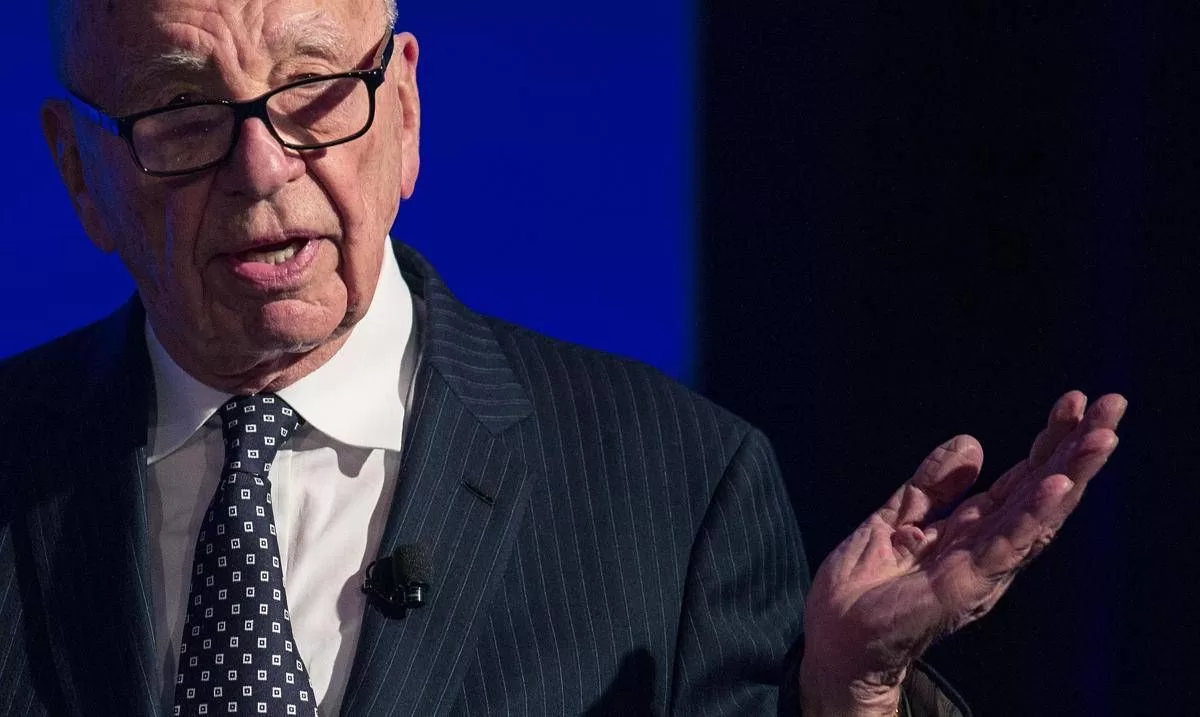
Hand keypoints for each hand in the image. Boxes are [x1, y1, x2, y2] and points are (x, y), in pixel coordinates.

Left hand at [798, 391, 1125, 716]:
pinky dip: (1034, 516)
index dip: (1049, 441)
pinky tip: (1057, 487)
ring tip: (1102, 437)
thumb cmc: (863, 585)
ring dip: (1072, 475)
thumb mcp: (898, 517)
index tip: (1074, 401)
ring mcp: (982, 567)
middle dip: (1077, 448)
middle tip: (1113, 404)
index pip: (1023, 479)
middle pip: (1043, 491)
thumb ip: (933, 485)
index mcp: (973, 529)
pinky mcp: (966, 586)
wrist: (833, 634)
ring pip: (1038, 514)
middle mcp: (989, 547)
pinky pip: (1007, 546)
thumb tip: (974, 442)